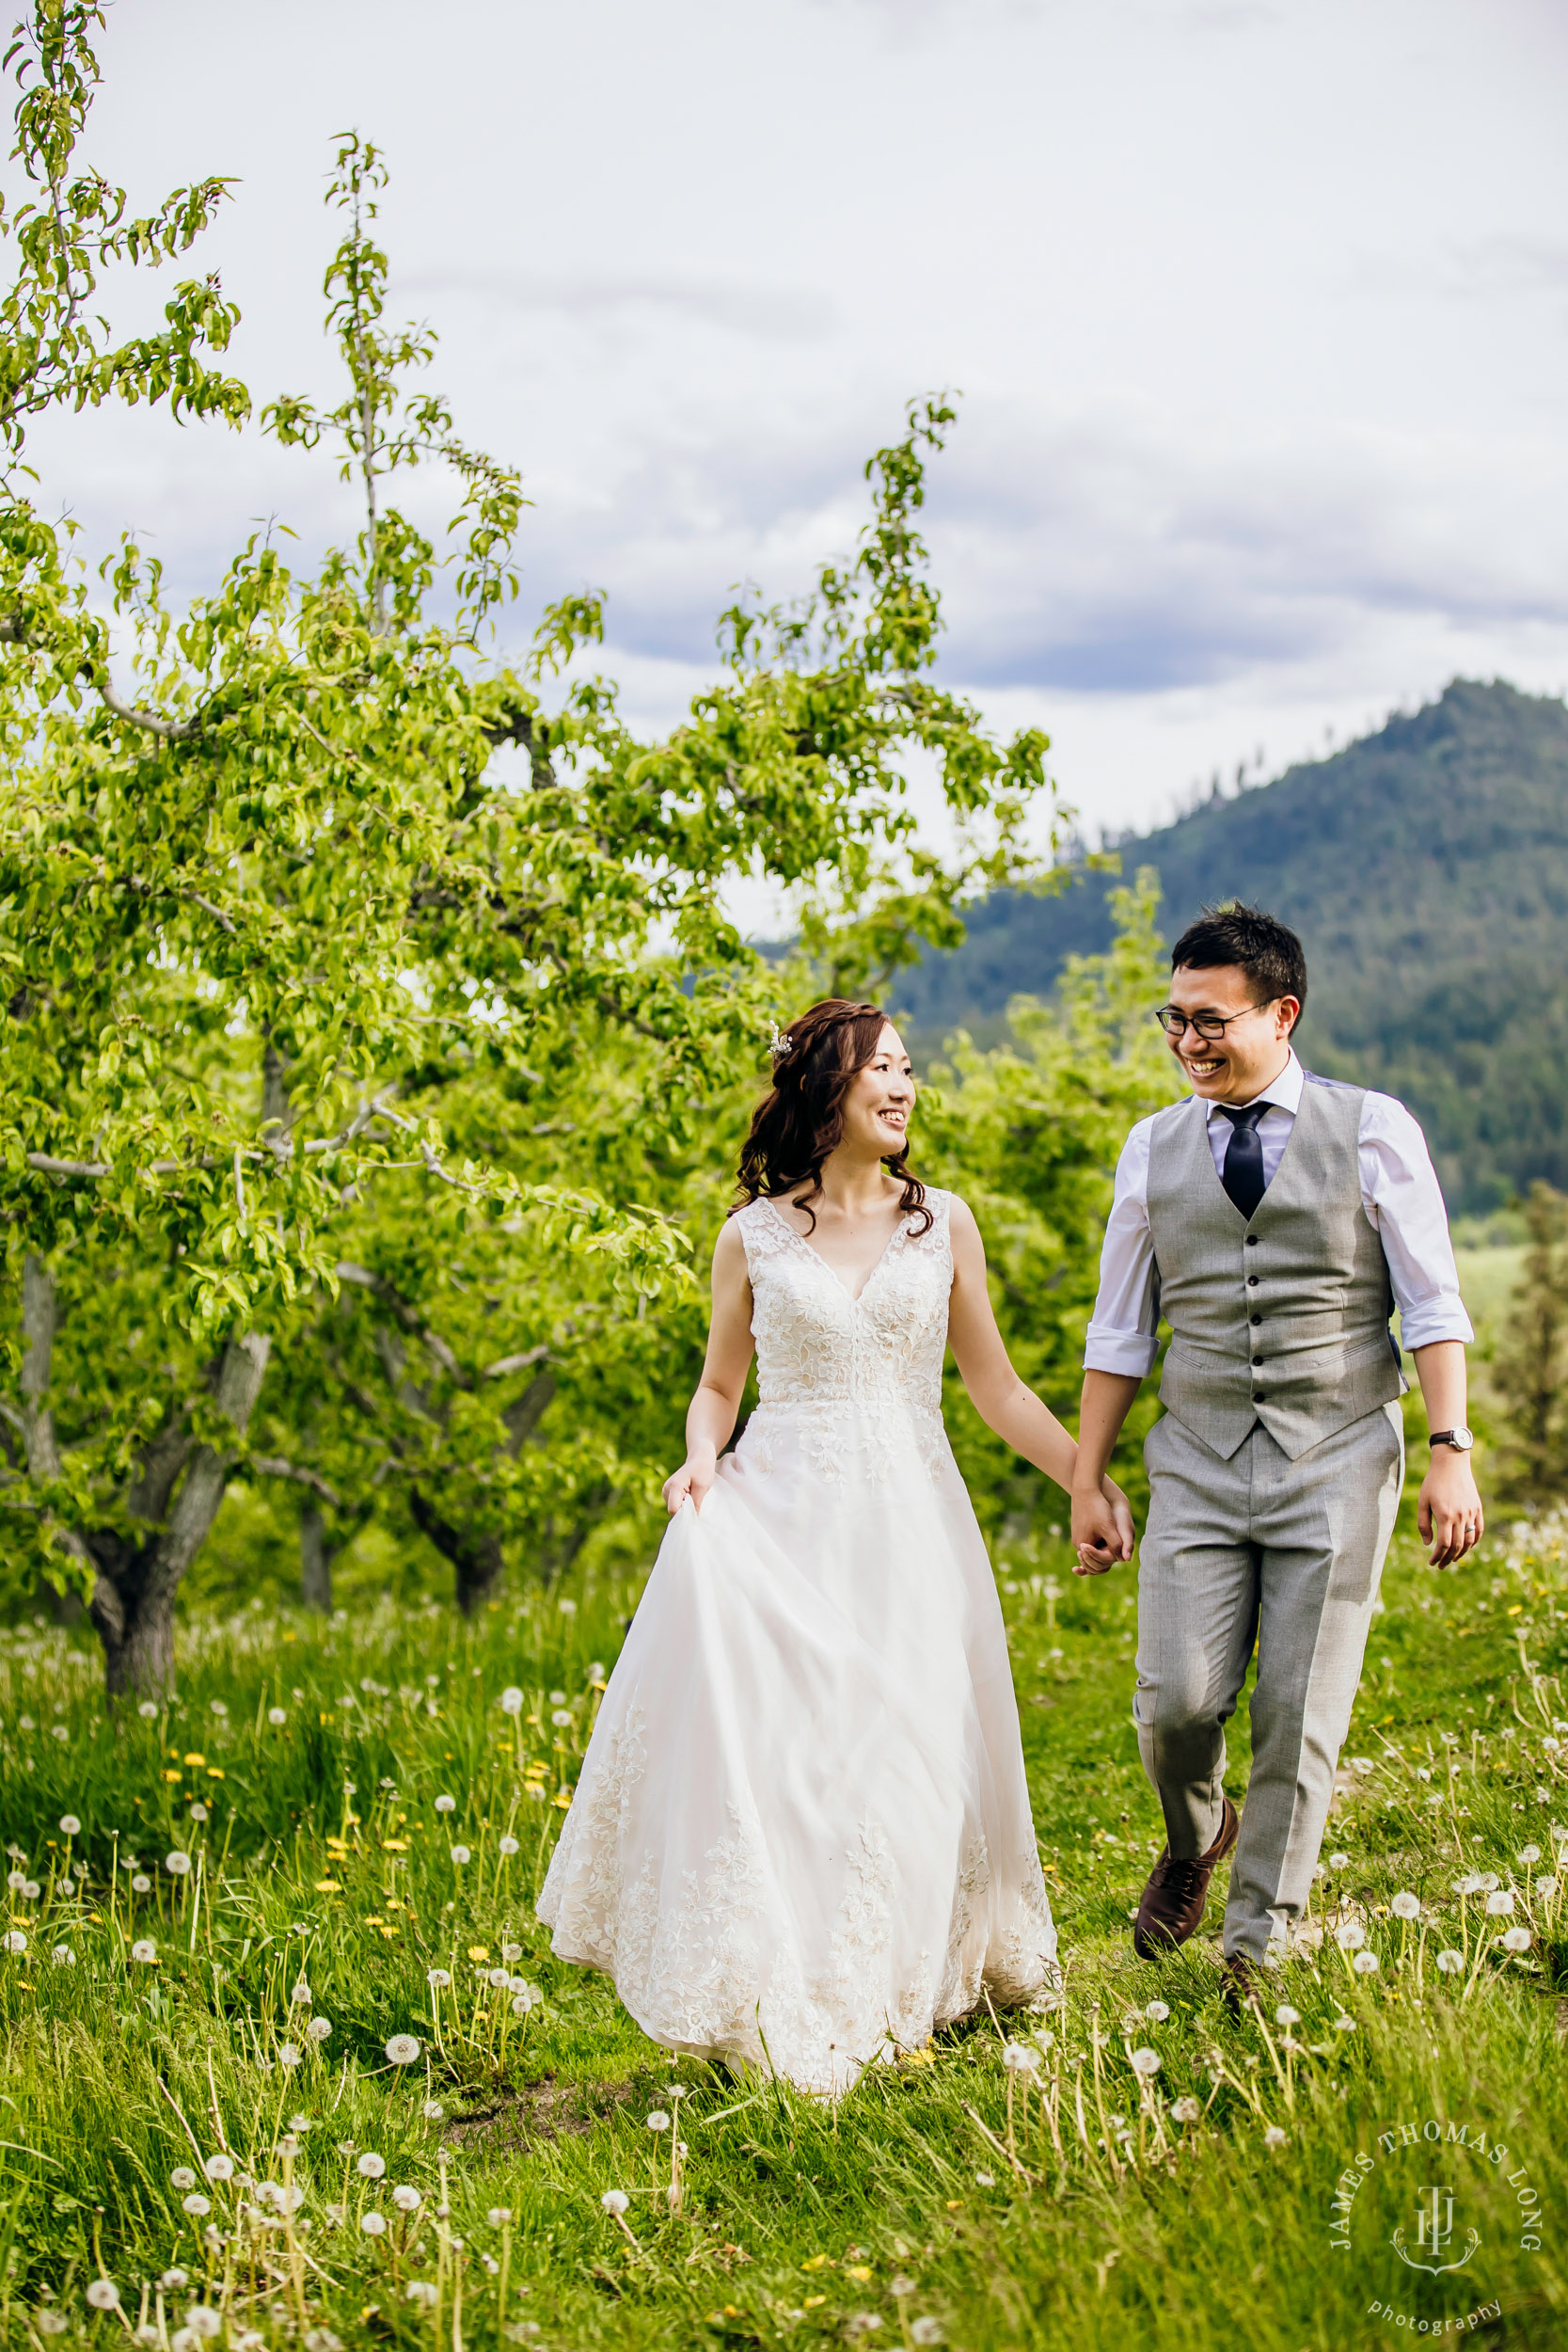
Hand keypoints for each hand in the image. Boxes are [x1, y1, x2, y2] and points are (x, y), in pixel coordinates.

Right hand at [662, 1449, 715, 1516]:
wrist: (700, 1458)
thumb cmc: (702, 1470)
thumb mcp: (702, 1487)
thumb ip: (696, 1504)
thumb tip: (693, 1520)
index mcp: (673, 1487)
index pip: (674, 1510)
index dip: (685, 1515)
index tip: (696, 1511)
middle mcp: (666, 1489)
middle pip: (673, 1510)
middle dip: (685, 1511)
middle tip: (697, 1499)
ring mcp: (666, 1491)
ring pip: (675, 1509)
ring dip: (686, 1507)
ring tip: (694, 1495)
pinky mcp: (669, 1493)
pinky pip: (676, 1504)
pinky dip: (684, 1504)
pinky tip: (691, 1495)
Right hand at [1071, 1480, 1135, 1576]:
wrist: (1085, 1488)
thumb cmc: (1097, 1508)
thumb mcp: (1108, 1528)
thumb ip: (1116, 1545)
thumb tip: (1125, 1558)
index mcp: (1083, 1546)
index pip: (1099, 1560)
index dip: (1112, 1556)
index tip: (1121, 1550)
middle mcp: (1078, 1543)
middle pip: (1095, 1556)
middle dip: (1107, 1554)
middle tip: (1120, 1550)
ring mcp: (1078, 1535)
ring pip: (1095, 1547)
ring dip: (1104, 1546)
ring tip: (1116, 1542)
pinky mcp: (1080, 1528)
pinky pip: (1092, 1538)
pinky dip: (1100, 1539)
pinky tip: (1108, 1532)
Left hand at [1417, 1447, 1483, 1567]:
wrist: (1451, 1464)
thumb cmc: (1433, 1482)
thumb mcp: (1422, 1502)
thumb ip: (1423, 1524)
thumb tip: (1428, 1544)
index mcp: (1445, 1515)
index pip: (1444, 1544)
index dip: (1438, 1556)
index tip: (1432, 1563)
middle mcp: (1460, 1516)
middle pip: (1457, 1546)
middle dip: (1448, 1559)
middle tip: (1440, 1565)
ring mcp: (1471, 1513)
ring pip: (1469, 1541)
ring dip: (1461, 1553)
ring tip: (1452, 1559)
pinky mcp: (1478, 1509)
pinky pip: (1479, 1531)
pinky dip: (1474, 1542)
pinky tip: (1466, 1547)